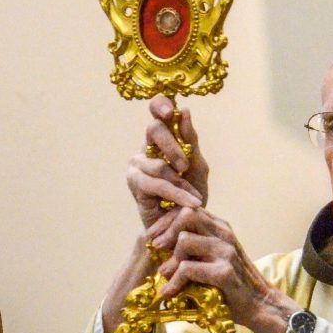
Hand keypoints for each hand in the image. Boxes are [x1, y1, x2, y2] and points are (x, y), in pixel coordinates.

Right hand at [127, 95, 208, 229]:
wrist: (185, 226)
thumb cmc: (190, 196)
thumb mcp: (197, 166)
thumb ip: (190, 141)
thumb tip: (184, 111)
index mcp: (162, 138)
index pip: (156, 112)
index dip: (160, 105)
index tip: (170, 111)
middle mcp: (145, 148)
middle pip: (154, 130)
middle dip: (173, 147)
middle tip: (186, 165)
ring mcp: (136, 166)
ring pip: (158, 164)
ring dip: (180, 181)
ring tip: (194, 197)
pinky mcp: (135, 185)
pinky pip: (157, 185)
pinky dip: (176, 194)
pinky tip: (191, 202)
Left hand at [148, 207, 298, 332]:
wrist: (258, 305)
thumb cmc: (230, 283)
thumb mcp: (212, 258)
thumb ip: (194, 246)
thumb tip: (159, 243)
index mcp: (220, 227)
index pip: (188, 209)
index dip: (166, 221)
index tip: (153, 237)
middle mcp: (224, 234)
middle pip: (186, 216)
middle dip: (166, 232)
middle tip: (156, 249)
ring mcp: (226, 252)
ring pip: (184, 241)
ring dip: (170, 260)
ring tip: (164, 275)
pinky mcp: (224, 272)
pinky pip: (188, 269)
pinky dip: (174, 282)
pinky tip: (169, 292)